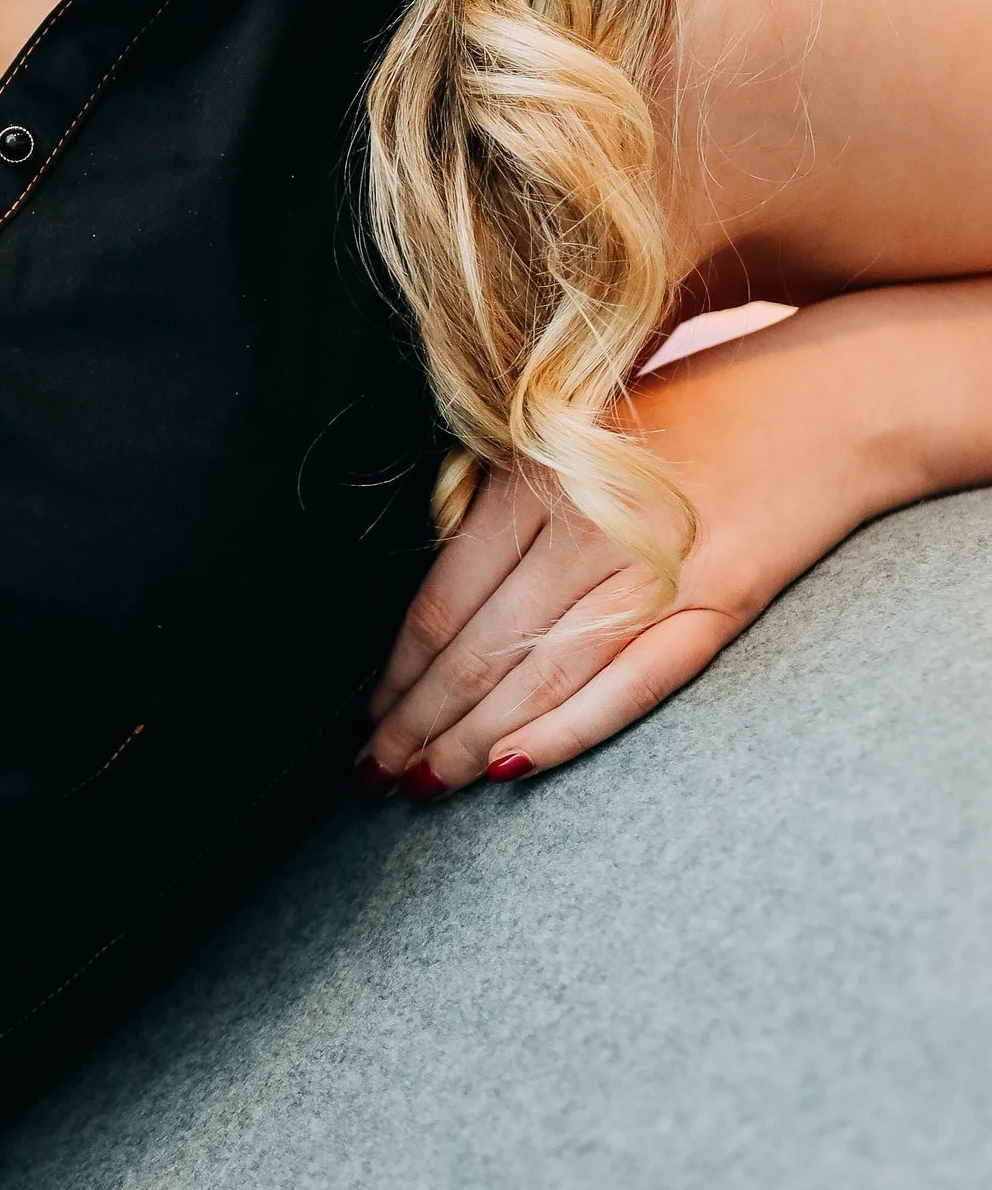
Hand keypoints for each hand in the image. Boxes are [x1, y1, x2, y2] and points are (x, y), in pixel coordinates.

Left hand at [358, 315, 873, 797]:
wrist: (822, 404)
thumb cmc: (687, 412)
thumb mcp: (571, 432)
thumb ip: (504, 500)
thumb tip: (436, 586)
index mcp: (533, 480)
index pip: (444, 600)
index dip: (400, 669)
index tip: (367, 712)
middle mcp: (582, 531)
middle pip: (479, 649)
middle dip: (418, 720)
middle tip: (374, 770)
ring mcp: (652, 574)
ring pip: (539, 678)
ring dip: (471, 740)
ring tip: (422, 784)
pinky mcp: (716, 607)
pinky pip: (628, 687)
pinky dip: (565, 732)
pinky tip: (512, 769)